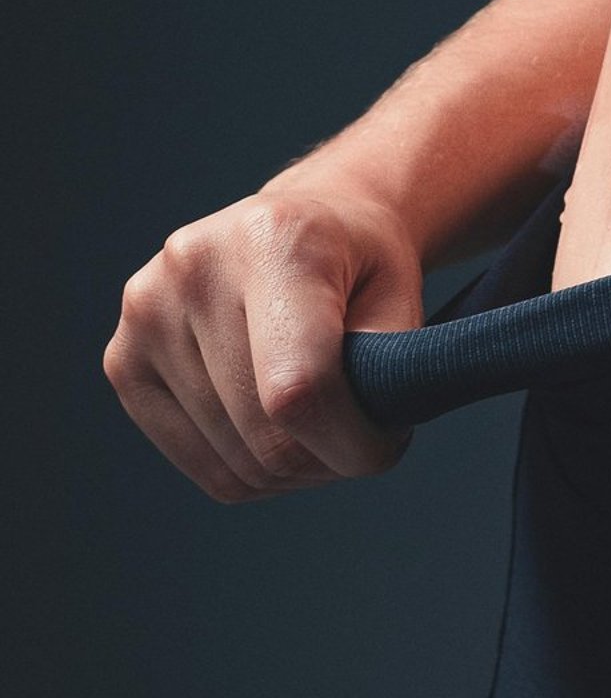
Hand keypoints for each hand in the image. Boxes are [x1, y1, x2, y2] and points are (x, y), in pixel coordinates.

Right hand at [103, 177, 420, 500]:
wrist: (297, 227)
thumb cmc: (357, 265)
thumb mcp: (401, 297)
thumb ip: (390, 369)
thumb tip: (357, 442)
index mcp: (273, 241)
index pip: (299, 388)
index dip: (350, 443)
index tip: (385, 448)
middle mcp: (194, 268)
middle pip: (266, 434)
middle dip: (330, 457)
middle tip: (363, 431)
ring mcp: (146, 313)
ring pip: (237, 465)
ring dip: (294, 469)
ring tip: (322, 422)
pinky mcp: (122, 360)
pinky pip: (203, 469)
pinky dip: (253, 470)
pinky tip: (277, 428)